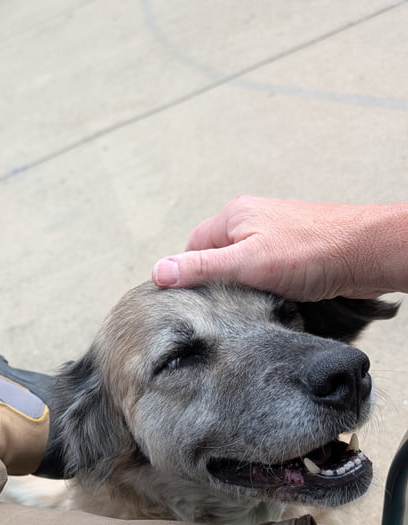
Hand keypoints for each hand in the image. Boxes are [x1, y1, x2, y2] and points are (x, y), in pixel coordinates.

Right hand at [152, 195, 407, 300]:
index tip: (195, 304)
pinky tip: (274, 299)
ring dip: (243, 288)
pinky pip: (263, 271)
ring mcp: (273, 234)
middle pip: (215, 257)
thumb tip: (159, 272)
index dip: (189, 277)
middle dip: (218, 284)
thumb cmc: (312, 253)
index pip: (191, 248)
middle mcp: (250, 220)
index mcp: (233, 215)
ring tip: (253, 304)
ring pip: (241, 267)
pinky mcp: (292, 250)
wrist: (367, 252)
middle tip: (226, 309)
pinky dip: (264, 287)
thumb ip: (201, 269)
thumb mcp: (246, 264)